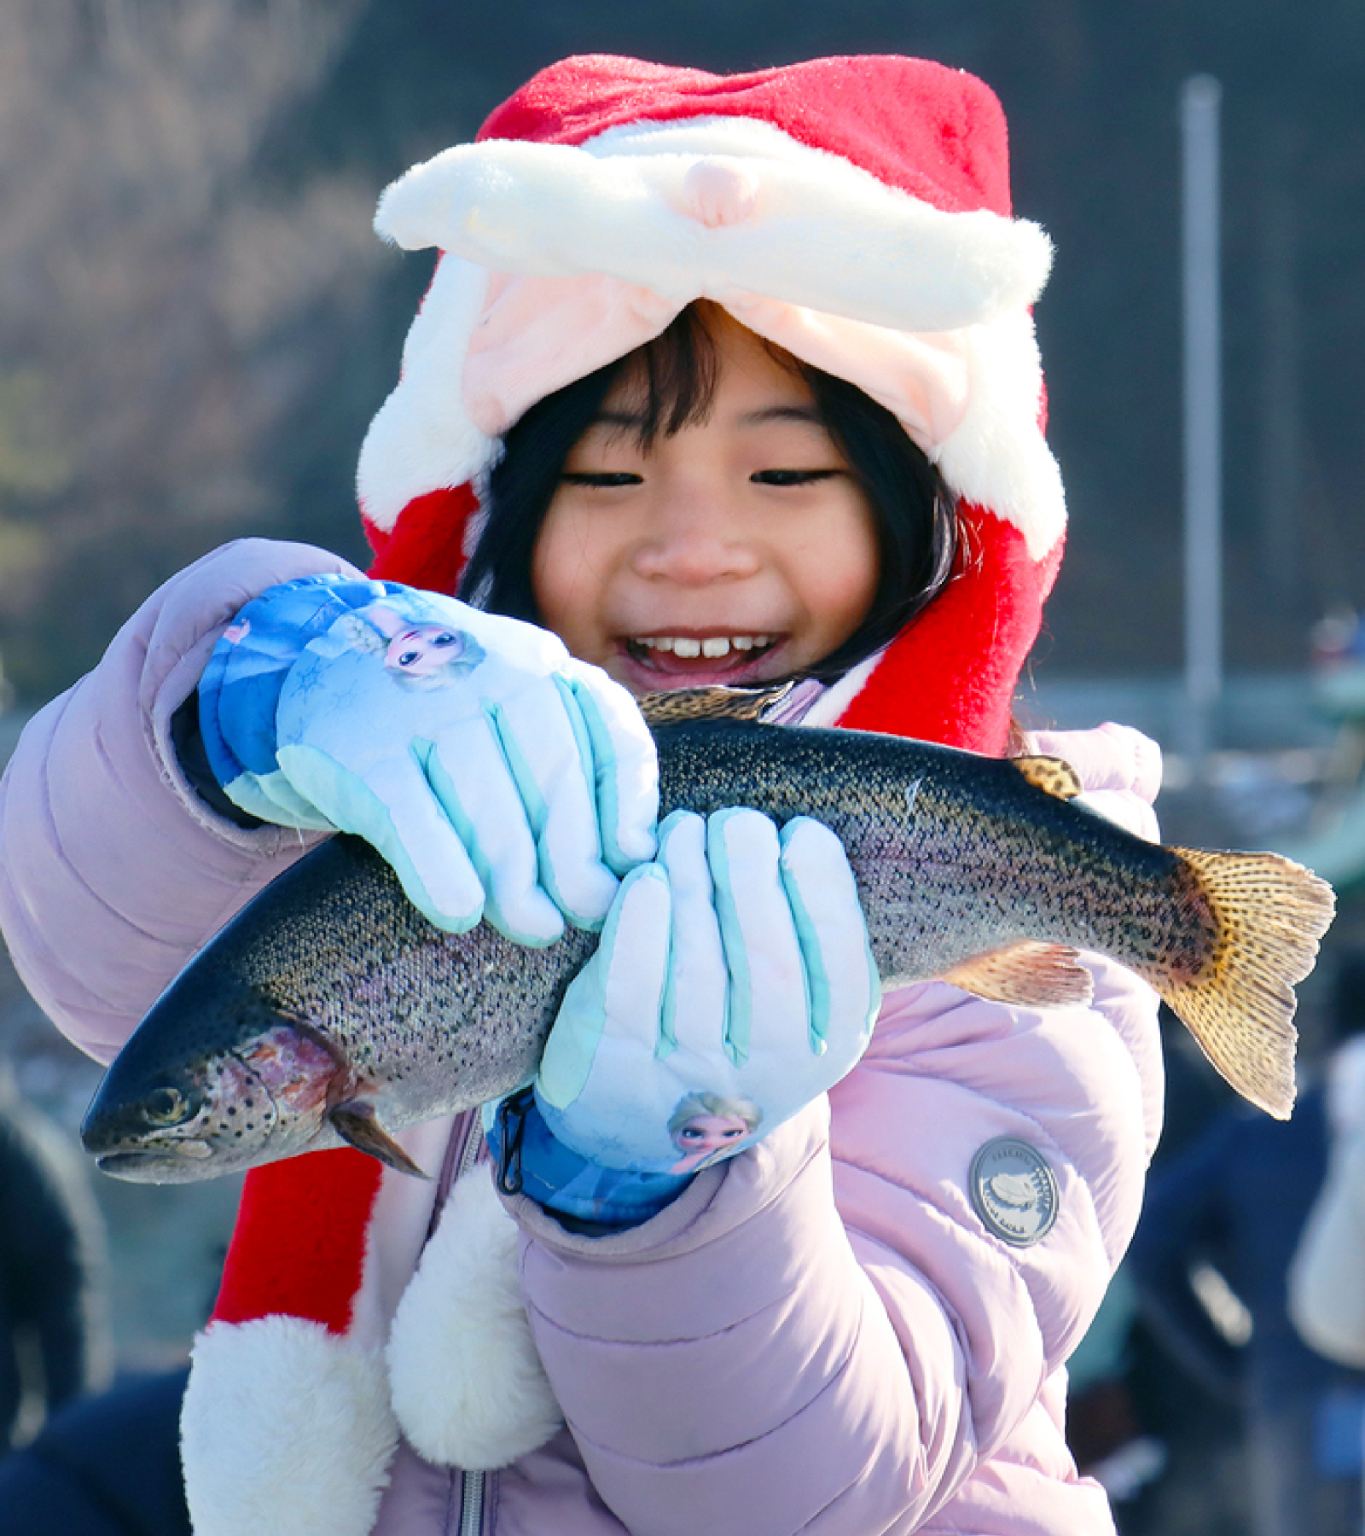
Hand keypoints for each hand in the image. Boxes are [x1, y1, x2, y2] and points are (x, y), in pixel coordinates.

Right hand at [201, 579, 656, 942]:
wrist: (313, 656)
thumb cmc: (436, 711)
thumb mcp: (512, 707)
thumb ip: (569, 758)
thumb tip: (630, 859)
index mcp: (542, 662)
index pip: (613, 737)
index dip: (629, 813)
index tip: (631, 869)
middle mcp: (491, 670)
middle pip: (556, 781)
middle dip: (577, 863)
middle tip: (580, 916)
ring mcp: (422, 703)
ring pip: (490, 807)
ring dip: (517, 882)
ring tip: (534, 927)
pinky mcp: (359, 745)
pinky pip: (412, 820)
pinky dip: (441, 874)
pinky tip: (458, 913)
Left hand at [535, 808, 879, 1173]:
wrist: (643, 1117)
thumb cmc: (732, 1023)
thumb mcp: (797, 1001)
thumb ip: (810, 936)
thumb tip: (805, 839)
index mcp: (828, 1043)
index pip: (840, 963)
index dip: (822, 887)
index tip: (798, 831)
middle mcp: (767, 1068)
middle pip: (766, 959)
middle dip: (750, 871)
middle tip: (734, 821)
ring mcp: (690, 1071)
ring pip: (697, 963)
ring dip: (692, 879)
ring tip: (685, 830)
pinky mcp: (618, 1063)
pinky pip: (631, 986)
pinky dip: (640, 924)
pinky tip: (647, 878)